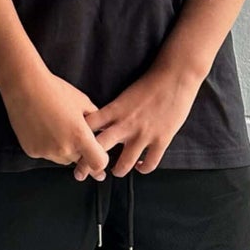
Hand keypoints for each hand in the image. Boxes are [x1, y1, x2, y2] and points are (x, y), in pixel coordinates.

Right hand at [1, 67, 110, 179]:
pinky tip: (43, 129)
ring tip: (57, 128)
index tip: (99, 158)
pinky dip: (47, 146)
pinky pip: (45, 154)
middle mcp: (63, 148)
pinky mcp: (32, 151)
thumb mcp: (82, 102)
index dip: (101, 162)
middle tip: (74, 135)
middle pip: (79, 161)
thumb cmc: (55, 90)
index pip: (98, 163)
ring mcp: (46, 152)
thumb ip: (94, 120)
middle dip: (81, 152)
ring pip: (62, 159)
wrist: (24, 86)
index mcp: (80, 137)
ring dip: (64, 150)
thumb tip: (101, 129)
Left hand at [81, 60, 204, 176]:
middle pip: (98, 149)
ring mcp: (143, 134)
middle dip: (86, 165)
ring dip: (117, 171)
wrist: (176, 76)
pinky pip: (150, 164)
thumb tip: (100, 124)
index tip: (73, 147)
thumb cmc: (151, 82)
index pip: (87, 127)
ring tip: (115, 171)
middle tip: (81, 173)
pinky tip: (140, 166)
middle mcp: (125, 124)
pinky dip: (143, 169)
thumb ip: (113, 112)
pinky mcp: (161, 140)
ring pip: (123, 164)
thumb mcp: (124, 96)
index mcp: (114, 110)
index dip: (77, 138)